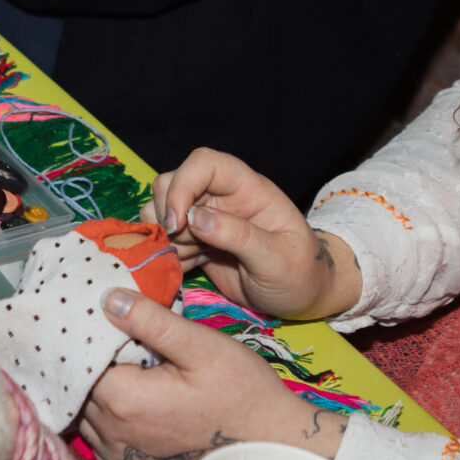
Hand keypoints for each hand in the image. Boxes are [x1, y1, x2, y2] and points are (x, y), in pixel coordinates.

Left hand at [79, 288, 346, 459]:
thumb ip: (152, 322)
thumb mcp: (202, 347)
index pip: (80, 357)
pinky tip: (132, 397)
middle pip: (79, 385)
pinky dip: (106, 415)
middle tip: (114, 334)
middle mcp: (110, 433)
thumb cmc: (242, 394)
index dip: (89, 333)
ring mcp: (117, 457)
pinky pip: (99, 435)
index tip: (101, 313)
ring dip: (98, 388)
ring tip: (125, 364)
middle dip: (91, 359)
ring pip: (85, 411)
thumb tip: (107, 298)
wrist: (269, 451)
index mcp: (123, 399)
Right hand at [146, 148, 358, 320]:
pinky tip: (188, 270)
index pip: (205, 164)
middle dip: (166, 215)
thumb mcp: (278, 259)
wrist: (300, 296)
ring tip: (190, 261)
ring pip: (159, 211)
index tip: (177, 222)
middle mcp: (221, 198)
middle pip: (171, 183)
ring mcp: (205, 220)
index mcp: (247, 189)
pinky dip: (165, 256)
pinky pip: (163, 240)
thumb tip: (195, 217)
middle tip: (182, 247)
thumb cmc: (300, 272)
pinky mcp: (194, 243)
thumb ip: (239, 236)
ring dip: (164, 238)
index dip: (183, 184)